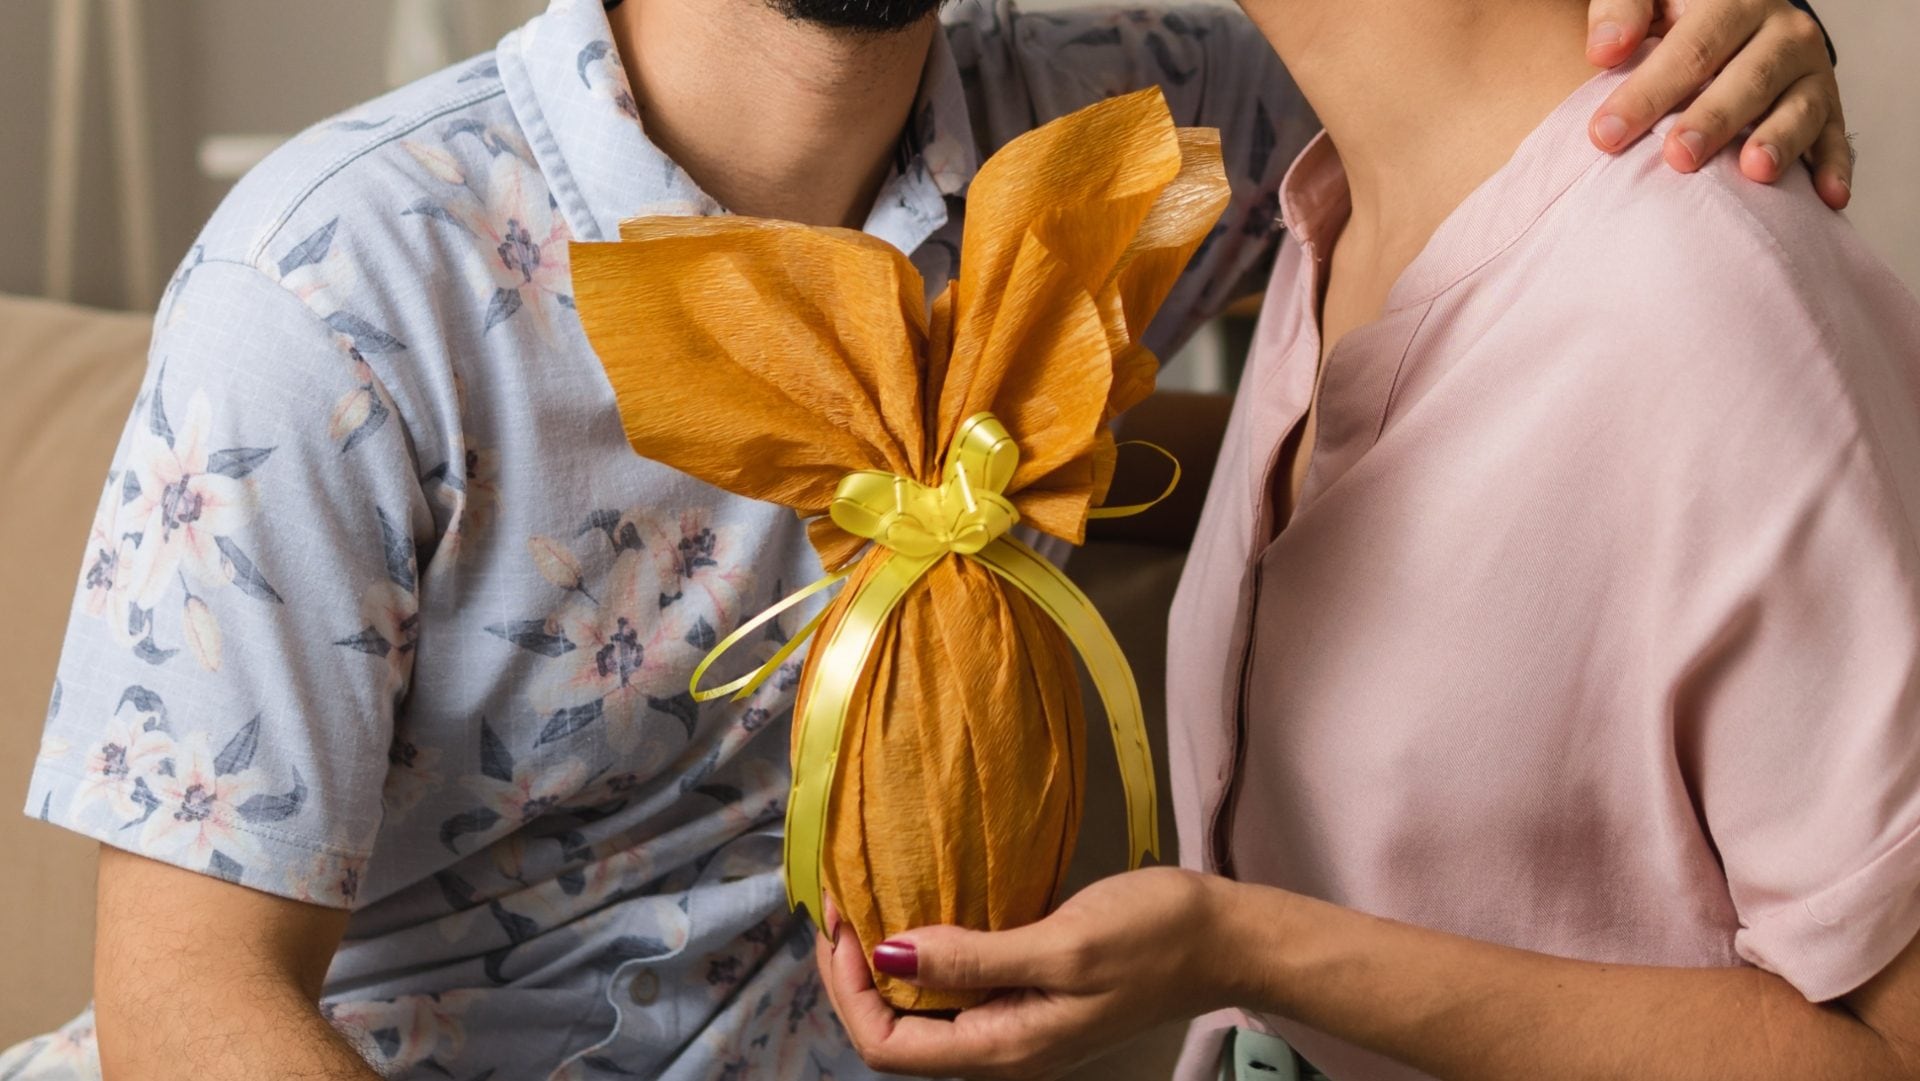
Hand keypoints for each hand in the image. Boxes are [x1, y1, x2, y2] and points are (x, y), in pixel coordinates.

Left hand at [815, 867, 1237, 1080]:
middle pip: (896, 1035)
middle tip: (842, 905)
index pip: (888, 1047)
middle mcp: (1002, 1050)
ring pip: (922, 1012)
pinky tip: (919, 913)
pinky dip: (925, 955)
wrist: (1226, 940)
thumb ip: (974, 957)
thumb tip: (890, 956)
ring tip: (866, 904)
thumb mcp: (1062, 944)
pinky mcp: (1028, 997)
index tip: (843, 923)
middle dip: (855, 976)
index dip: (850, 991)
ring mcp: (1016, 1026)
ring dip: (886, 964)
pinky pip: (956, 989)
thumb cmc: (1153, 937)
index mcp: (1005, 1050)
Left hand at [1583, 0, 1850, 207]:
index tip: (1606, 134)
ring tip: (1754, 172)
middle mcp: (1782, 32)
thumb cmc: (1676, 20)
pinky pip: (1833, 138)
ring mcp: (1809, 72)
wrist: (1733, 24)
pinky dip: (1832, 167)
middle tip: (1676, 157)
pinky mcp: (1828, 108)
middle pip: (1748, 79)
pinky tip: (1826, 198)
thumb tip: (1604, 50)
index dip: (1649, 91)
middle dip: (1712, 120)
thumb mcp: (1651, 1)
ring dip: (1779, 141)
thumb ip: (1622, 12)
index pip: (1692, 48)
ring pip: (1800, 108)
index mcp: (1733, 1)